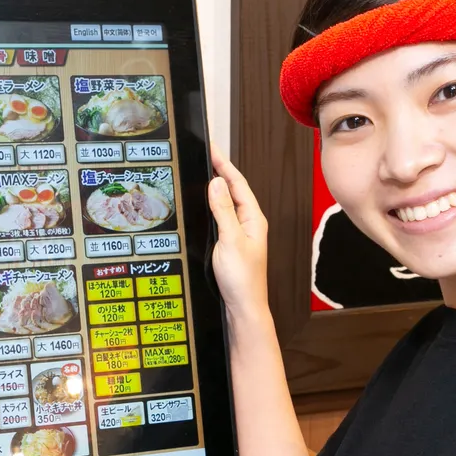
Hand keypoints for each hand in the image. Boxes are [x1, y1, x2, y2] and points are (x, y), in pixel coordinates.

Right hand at [208, 146, 268, 324]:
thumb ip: (223, 211)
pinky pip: (221, 217)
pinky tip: (203, 204)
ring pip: (226, 203)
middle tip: (204, 153)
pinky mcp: (230, 244)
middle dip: (219, 170)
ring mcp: (240, 233)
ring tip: (202, 170)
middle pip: (233, 190)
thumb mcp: (230, 240)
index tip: (211, 148)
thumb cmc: (242, 280)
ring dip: (215, 187)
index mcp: (253, 219)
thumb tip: (217, 183)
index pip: (238, 183)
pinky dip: (211, 205)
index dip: (224, 163)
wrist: (243, 308)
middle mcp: (249, 223)